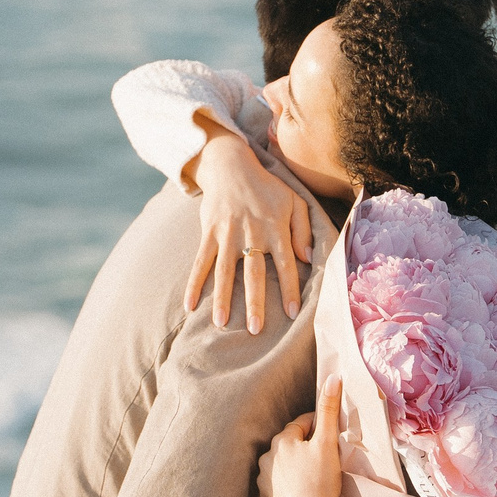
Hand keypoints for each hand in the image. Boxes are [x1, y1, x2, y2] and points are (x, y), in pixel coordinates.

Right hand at [186, 125, 312, 334]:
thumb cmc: (267, 189)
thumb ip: (303, 229)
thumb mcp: (294, 201)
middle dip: (255, 302)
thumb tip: (308, 258)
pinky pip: (200, 262)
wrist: (231, 166)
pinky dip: (194, 283)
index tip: (293, 313)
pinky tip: (189, 305)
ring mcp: (227, 234)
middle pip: (254, 273)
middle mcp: (251, 233)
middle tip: (256, 329)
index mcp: (275, 228)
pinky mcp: (209, 233)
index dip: (290, 289)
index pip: (286, 264)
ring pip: (225, 271)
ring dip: (222, 298)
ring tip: (221, 323)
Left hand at [259, 377, 344, 496]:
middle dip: (308, 445)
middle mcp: (266, 458)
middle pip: (292, 444)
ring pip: (284, 464)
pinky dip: (291, 484)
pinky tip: (305, 491)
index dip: (319, 426)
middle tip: (328, 456)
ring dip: (298, 464)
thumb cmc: (321, 484)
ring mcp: (263, 481)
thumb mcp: (328, 443)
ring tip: (317, 475)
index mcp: (280, 441)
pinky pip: (280, 484)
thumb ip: (329, 410)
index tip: (332, 434)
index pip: (302, 424)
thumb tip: (333, 377)